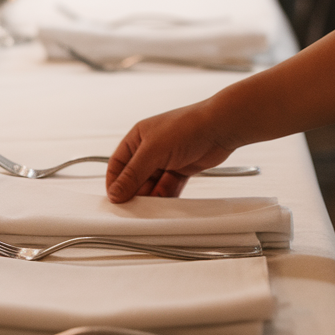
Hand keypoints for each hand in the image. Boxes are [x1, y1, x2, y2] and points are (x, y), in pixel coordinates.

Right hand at [106, 101, 234, 201]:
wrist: (219, 128)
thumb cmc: (187, 126)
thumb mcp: (153, 151)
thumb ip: (133, 174)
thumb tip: (116, 191)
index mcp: (138, 138)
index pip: (118, 164)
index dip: (115, 182)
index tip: (115, 199)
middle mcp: (151, 148)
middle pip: (135, 177)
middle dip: (134, 192)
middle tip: (133, 207)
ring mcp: (166, 159)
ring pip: (152, 184)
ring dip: (151, 196)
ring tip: (150, 207)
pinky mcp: (181, 169)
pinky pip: (168, 187)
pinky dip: (166, 196)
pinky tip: (165, 202)